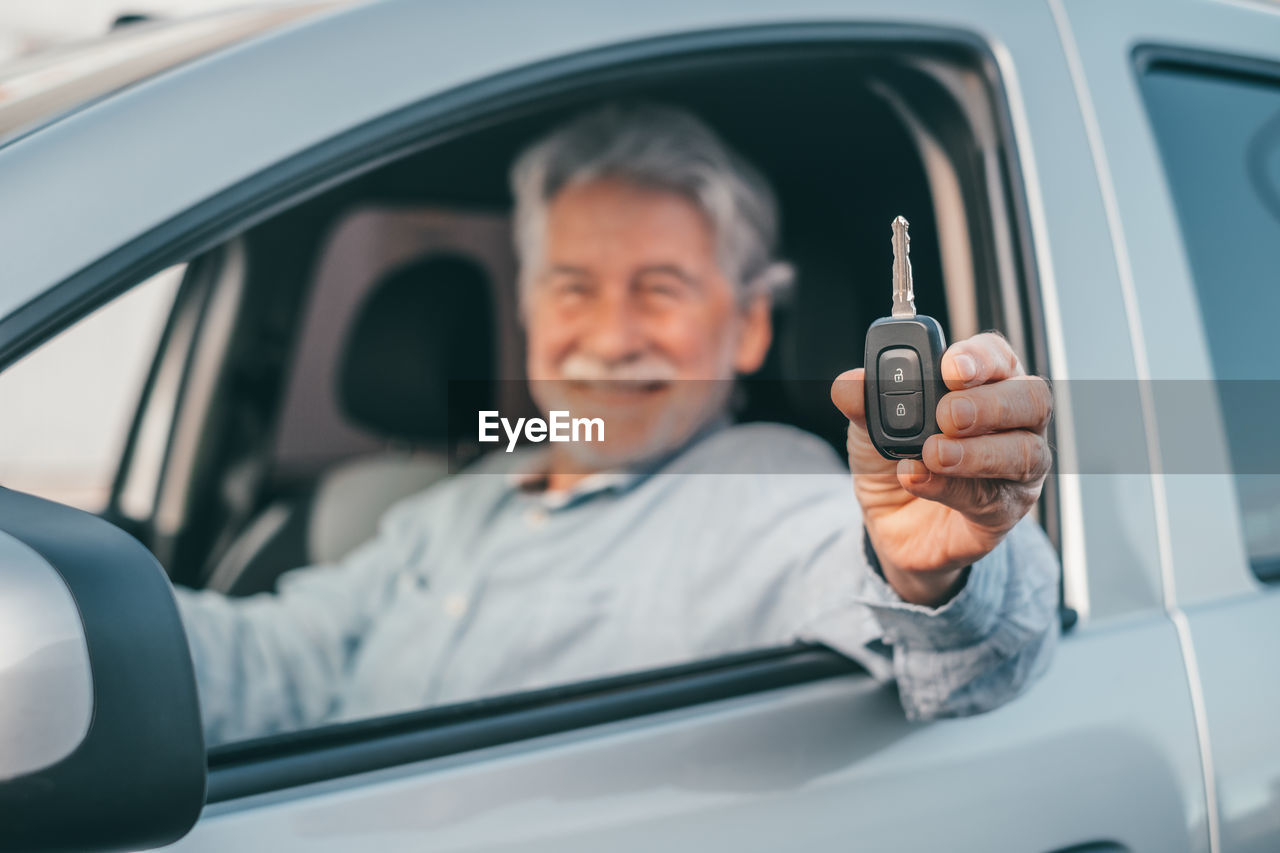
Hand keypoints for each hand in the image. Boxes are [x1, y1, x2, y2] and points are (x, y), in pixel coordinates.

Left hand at [830, 332, 1052, 605]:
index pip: (999, 358)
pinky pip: (992, 499)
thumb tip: (849, 383)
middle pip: (1031, 399)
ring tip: (933, 453)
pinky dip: (951, 488)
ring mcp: (1016, 470)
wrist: (889, 523)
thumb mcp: (869, 427)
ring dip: (976, 452)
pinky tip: (917, 479)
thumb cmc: (895, 459)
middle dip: (988, 404)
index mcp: (984, 385)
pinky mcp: (1003, 512)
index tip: (950, 366)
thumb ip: (864, 403)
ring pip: (1025, 452)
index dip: (980, 358)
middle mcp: (1014, 422)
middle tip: (947, 414)